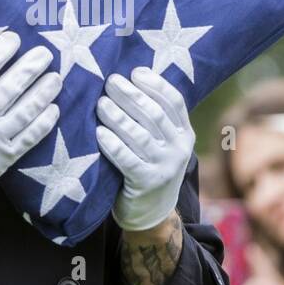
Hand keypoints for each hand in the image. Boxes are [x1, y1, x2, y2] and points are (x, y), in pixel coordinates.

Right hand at [0, 30, 61, 215]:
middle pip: (9, 88)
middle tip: (45, 54)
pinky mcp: (3, 159)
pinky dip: (44, 123)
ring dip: (43, 92)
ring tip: (56, 78)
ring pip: (25, 112)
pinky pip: (29, 138)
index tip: (14, 39)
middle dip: (30, 68)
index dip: (0, 52)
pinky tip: (54, 109)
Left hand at [95, 66, 194, 231]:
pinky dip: (113, 144)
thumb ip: (152, 117)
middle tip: (110, 82)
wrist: (151, 212)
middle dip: (131, 95)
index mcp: (184, 133)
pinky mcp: (147, 183)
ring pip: (140, 135)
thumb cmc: (148, 166)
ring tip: (101, 104)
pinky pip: (127, 159)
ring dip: (118, 116)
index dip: (155, 84)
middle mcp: (179, 149)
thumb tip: (131, 77)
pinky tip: (99, 133)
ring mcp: (165, 167)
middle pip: (154, 114)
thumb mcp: (160, 142)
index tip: (134, 72)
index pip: (174, 102)